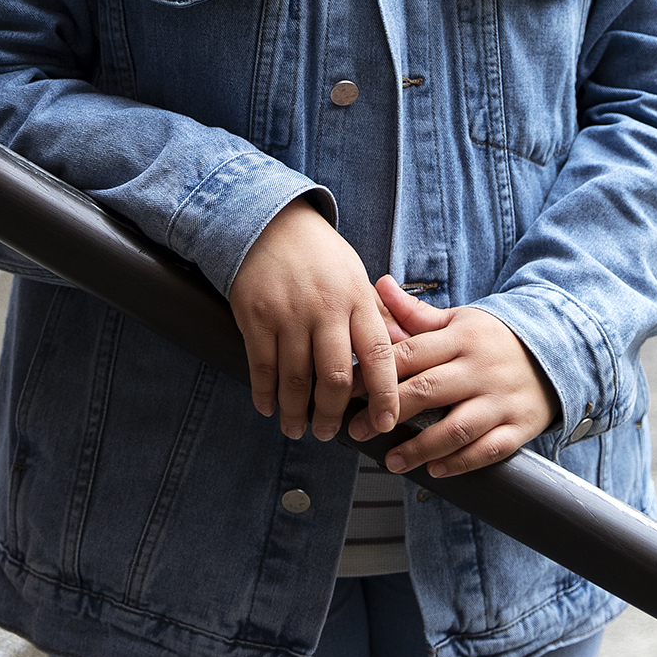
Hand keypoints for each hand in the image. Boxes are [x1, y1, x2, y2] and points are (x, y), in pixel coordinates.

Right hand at [227, 201, 397, 442]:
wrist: (270, 223)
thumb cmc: (321, 256)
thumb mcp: (356, 277)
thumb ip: (376, 317)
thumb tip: (400, 358)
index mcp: (357, 298)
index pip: (378, 355)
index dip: (384, 394)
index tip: (385, 423)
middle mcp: (325, 308)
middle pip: (336, 377)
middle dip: (333, 414)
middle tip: (329, 433)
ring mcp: (288, 314)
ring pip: (296, 379)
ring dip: (297, 413)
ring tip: (298, 429)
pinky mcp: (256, 317)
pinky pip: (262, 367)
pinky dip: (265, 394)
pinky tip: (269, 407)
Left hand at [354, 276, 559, 477]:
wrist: (558, 351)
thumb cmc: (494, 339)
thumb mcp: (459, 320)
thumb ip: (415, 313)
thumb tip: (378, 285)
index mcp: (461, 338)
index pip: (411, 355)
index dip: (376, 374)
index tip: (348, 391)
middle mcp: (480, 369)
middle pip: (428, 391)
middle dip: (388, 412)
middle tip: (357, 429)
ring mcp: (501, 399)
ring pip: (456, 427)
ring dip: (420, 448)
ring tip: (391, 461)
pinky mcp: (519, 426)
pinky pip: (488, 449)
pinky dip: (461, 462)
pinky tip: (436, 469)